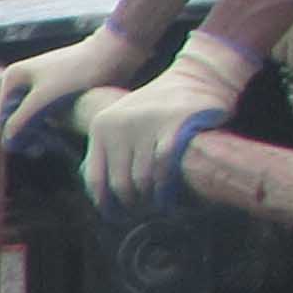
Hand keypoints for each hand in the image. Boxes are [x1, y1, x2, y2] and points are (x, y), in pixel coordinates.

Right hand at [0, 27, 148, 144]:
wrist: (113, 53)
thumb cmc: (78, 72)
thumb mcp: (44, 98)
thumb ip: (21, 120)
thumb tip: (7, 142)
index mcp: (13, 76)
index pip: (4, 116)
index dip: (15, 135)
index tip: (34, 148)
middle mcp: (23, 79)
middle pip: (17, 117)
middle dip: (27, 134)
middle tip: (42, 150)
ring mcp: (40, 84)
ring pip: (33, 117)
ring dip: (40, 132)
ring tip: (53, 144)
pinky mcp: (57, 89)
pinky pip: (47, 113)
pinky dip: (51, 125)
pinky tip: (62, 134)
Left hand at [81, 34, 257, 208]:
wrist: (197, 76)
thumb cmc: (159, 107)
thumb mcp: (124, 122)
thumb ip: (111, 150)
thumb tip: (99, 193)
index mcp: (102, 126)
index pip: (95, 177)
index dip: (104, 203)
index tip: (114, 216)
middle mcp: (119, 125)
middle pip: (120, 183)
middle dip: (132, 204)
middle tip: (143, 212)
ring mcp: (146, 124)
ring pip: (143, 179)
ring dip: (151, 199)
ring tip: (158, 205)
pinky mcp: (173, 125)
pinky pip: (164, 168)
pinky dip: (167, 188)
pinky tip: (171, 198)